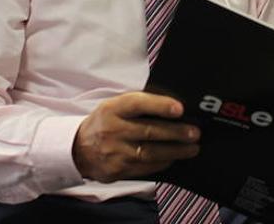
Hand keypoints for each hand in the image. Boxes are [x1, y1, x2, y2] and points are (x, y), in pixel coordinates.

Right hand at [72, 92, 199, 182]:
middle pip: (149, 131)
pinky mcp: (117, 170)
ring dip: (175, 151)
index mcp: (113, 109)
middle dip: (176, 132)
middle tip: (195, 133)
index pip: (138, 104)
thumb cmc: (105, 123)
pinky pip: (145, 167)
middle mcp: (113, 130)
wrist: (78, 149)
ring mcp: (115, 152)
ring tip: (192, 148)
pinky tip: (174, 158)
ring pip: (150, 152)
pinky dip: (162, 163)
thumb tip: (172, 108)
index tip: (180, 109)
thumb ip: (137, 105)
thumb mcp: (113, 107)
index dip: (160, 105)